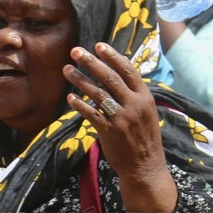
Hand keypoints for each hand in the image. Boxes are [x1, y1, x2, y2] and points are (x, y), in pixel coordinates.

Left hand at [63, 43, 173, 212]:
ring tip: (66, 69)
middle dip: (91, 62)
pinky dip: (79, 104)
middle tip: (75, 51)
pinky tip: (69, 97)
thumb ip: (133, 95)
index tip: (98, 45)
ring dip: (80, 79)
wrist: (146, 167)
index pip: (128, 71)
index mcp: (145, 98)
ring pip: (97, 93)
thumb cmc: (144, 137)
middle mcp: (135, 105)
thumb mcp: (146, 113)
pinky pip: (91, 113)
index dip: (113, 56)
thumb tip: (114, 73)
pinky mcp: (109, 131)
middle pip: (110, 78)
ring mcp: (122, 118)